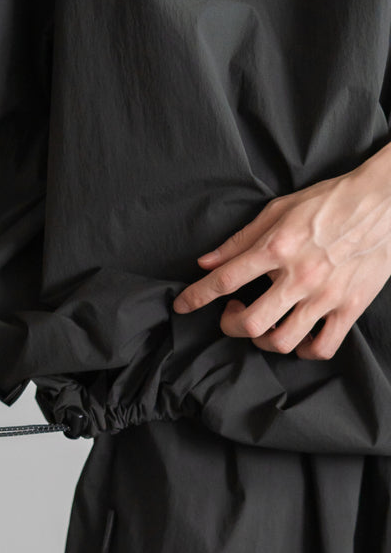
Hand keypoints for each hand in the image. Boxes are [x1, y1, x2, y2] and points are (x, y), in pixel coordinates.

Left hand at [171, 162, 390, 359]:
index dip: (197, 296)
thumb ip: (239, 240)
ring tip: (262, 323)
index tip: (182, 306)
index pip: (225, 279)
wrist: (383, 202)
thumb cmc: (328, 201)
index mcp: (277, 247)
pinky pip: (322, 347)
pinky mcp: (350, 307)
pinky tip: (296, 336)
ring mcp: (326, 295)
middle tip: (230, 313)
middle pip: (251, 322)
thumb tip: (206, 261)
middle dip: (230, 324)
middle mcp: (299, 276)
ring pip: (283, 341)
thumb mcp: (277, 210)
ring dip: (263, 340)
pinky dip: (304, 351)